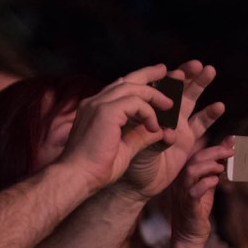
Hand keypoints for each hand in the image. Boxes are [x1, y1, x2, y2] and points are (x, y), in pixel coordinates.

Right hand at [56, 63, 172, 190]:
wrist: (77, 177)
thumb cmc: (96, 168)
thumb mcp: (124, 148)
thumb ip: (139, 136)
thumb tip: (159, 130)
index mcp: (94, 109)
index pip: (118, 88)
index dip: (137, 82)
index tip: (155, 80)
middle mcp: (94, 102)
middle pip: (126, 80)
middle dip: (147, 74)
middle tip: (166, 71)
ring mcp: (98, 104)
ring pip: (133, 87)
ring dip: (154, 95)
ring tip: (169, 104)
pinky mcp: (106, 111)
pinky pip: (135, 102)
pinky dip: (149, 112)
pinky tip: (154, 126)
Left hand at [120, 61, 225, 198]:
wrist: (133, 184)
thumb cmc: (126, 160)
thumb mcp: (135, 144)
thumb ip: (153, 136)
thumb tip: (170, 134)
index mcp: (144, 107)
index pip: (155, 86)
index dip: (165, 78)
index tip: (172, 71)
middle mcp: (160, 112)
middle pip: (175, 87)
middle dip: (185, 74)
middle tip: (196, 64)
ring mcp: (175, 124)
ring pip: (189, 99)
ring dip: (199, 85)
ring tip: (209, 71)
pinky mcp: (187, 139)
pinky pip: (201, 124)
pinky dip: (210, 115)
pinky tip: (219, 106)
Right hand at [169, 136, 234, 245]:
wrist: (188, 235)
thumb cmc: (198, 208)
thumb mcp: (207, 185)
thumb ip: (215, 168)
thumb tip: (228, 150)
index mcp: (185, 175)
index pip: (197, 153)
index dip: (214, 146)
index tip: (232, 142)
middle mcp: (181, 181)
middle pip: (195, 159)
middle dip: (215, 152)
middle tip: (232, 152)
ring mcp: (183, 193)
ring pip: (191, 171)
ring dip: (209, 166)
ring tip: (222, 167)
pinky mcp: (188, 206)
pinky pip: (193, 191)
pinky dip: (205, 183)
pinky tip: (216, 181)